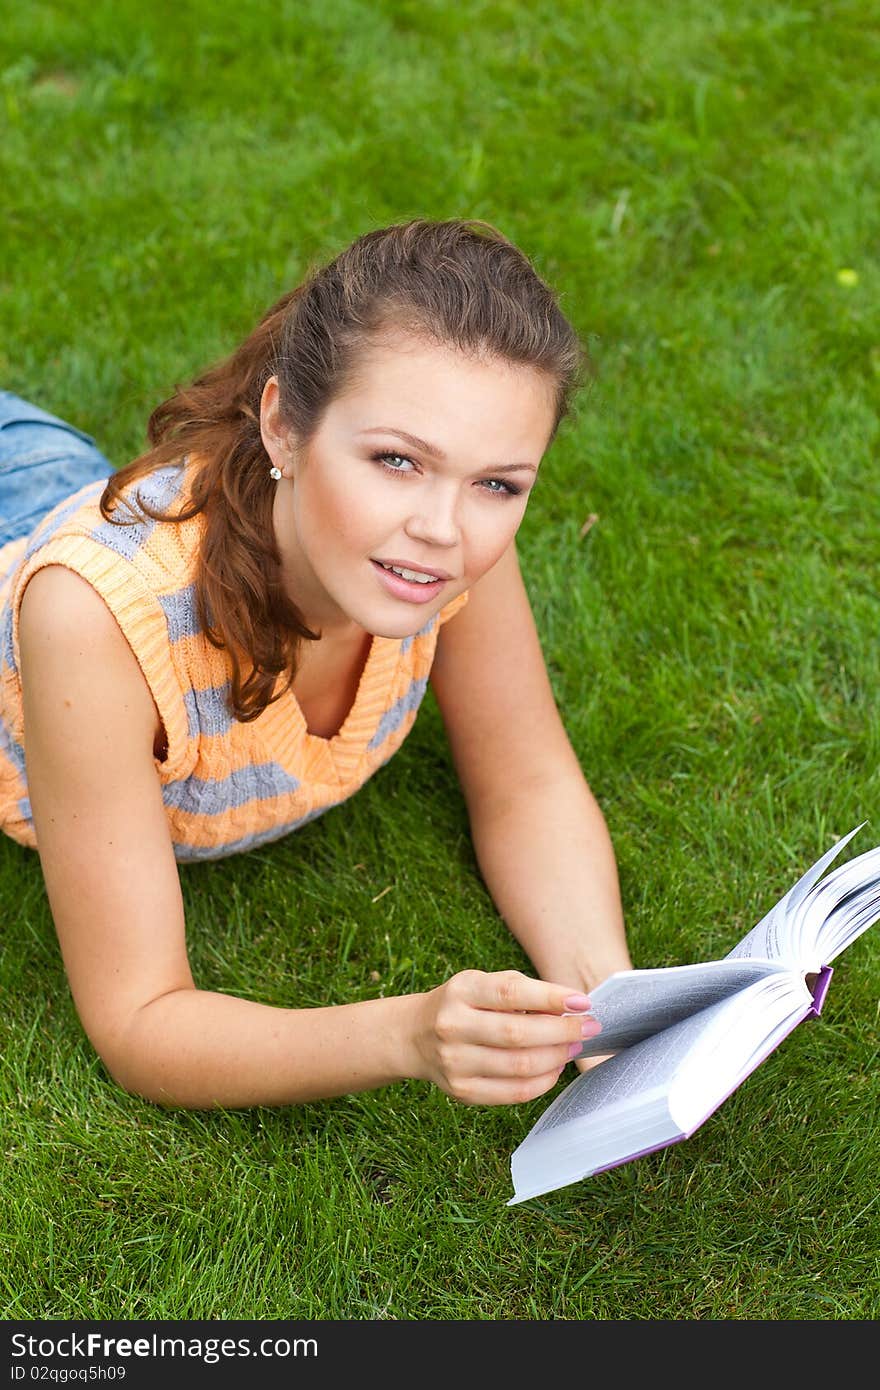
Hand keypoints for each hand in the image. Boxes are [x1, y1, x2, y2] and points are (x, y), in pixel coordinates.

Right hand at [410, 969, 601, 1104]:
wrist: (415, 1036)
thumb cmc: (463, 1005)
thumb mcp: (482, 984)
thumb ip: (521, 992)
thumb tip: (571, 1010)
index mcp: (461, 991)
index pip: (511, 993)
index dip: (550, 998)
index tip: (583, 1002)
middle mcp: (453, 1026)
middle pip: (518, 1034)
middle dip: (563, 1032)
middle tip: (589, 1028)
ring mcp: (455, 1062)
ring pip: (520, 1066)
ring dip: (557, 1057)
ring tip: (573, 1046)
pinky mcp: (462, 1091)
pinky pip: (513, 1093)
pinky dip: (542, 1082)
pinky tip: (554, 1068)